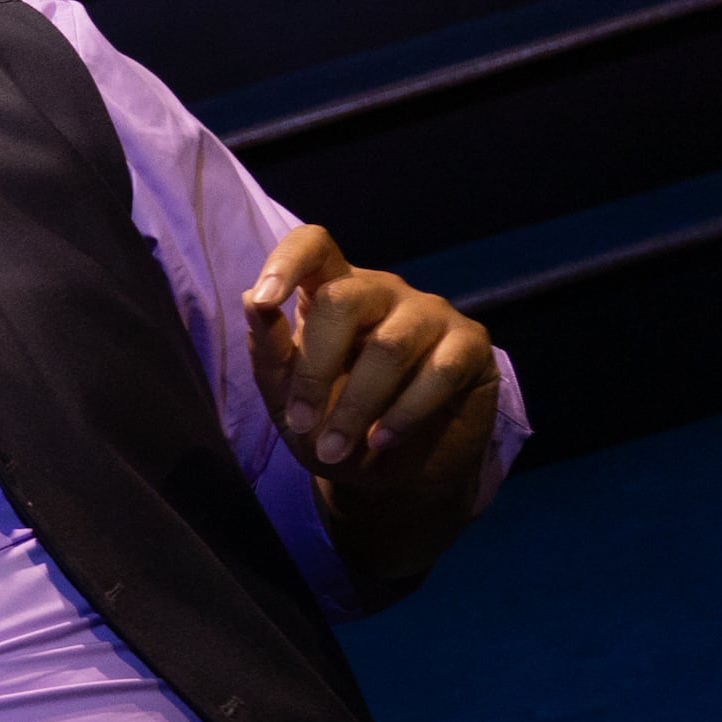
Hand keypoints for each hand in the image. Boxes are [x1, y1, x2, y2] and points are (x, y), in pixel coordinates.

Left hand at [244, 226, 500, 502]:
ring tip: (336, 449)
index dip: (287, 262)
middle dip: (316, 369)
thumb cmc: (333, 425)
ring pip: (390, 345)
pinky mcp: (470, 345)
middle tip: (302, 424)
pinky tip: (382, 440)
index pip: (313, 246)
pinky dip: (404, 412)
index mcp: (331, 292)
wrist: (395, 475)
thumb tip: (250, 299)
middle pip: (344, 299)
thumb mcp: (288, 399)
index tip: (264, 301)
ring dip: (356, 405)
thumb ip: (270, 353)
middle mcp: (382, 291)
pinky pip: (439, 371)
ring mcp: (430, 313)